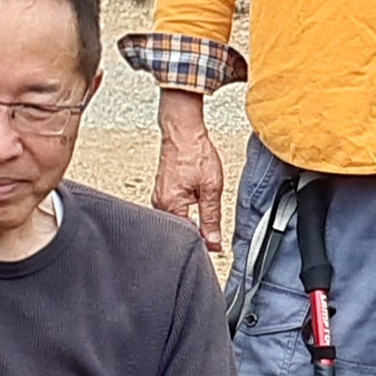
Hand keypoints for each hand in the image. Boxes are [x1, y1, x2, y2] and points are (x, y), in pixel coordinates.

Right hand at [154, 98, 225, 249]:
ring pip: (178, 221)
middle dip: (198, 233)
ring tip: (203, 205)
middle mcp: (159, 205)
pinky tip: (195, 200)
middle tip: (212, 225)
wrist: (182, 131)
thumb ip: (211, 217)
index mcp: (170, 206)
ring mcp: (158, 199)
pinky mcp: (162, 193)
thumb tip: (214, 240)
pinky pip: (175, 210)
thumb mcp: (211, 187)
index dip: (204, 242)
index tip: (216, 244)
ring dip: (192, 220)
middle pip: (181, 231)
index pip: (188, 237)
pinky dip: (187, 211)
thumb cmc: (194, 153)